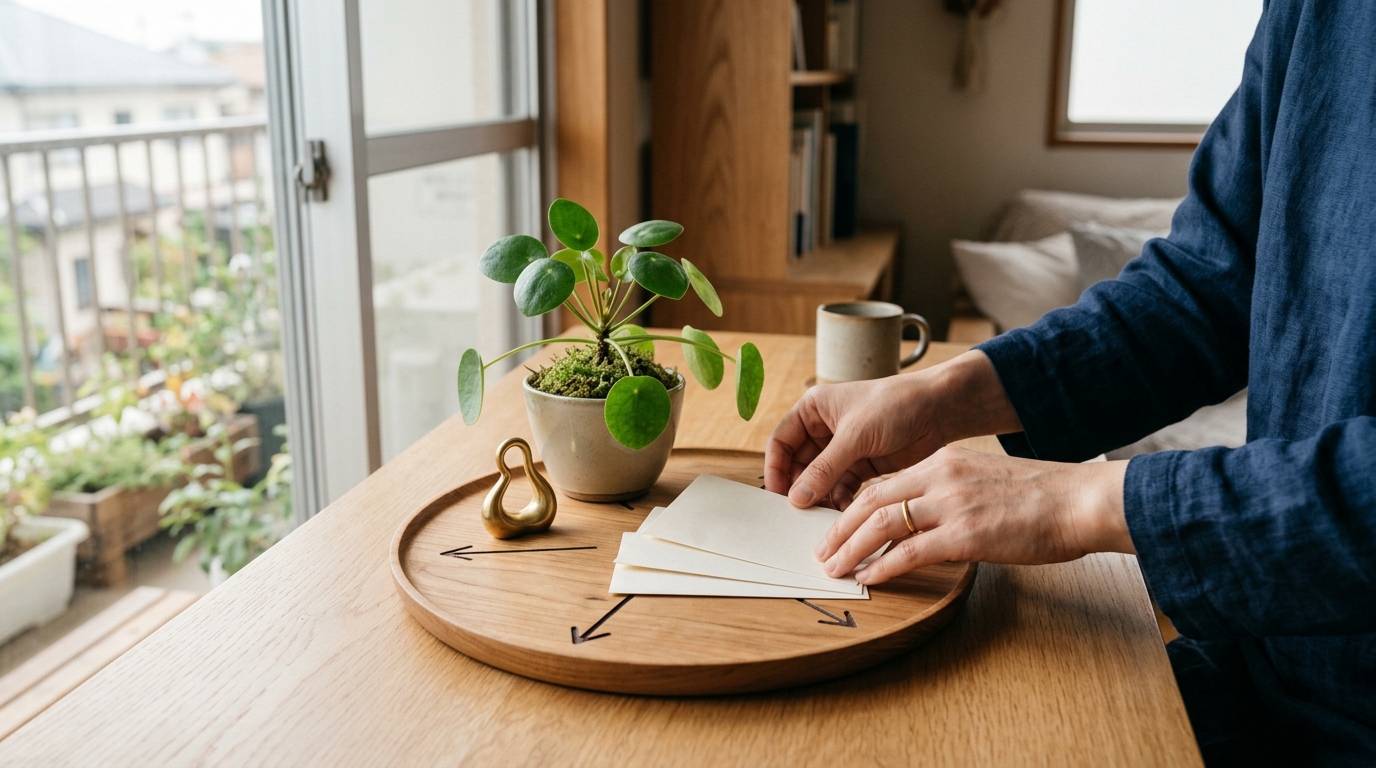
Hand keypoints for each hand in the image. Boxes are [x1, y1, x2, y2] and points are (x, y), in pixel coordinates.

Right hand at [765, 351, 1021, 509]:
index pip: (781, 442)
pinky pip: (842, 487)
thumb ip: (824, 469)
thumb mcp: (854, 436)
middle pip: (799, 465)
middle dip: (800, 488)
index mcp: (814, 410)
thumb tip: (796, 497)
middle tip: (799, 515)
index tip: (777, 496)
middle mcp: (824, 428)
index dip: (776, 469)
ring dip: (820, 498)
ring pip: (820, 480)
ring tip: (821, 518)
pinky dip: (840, 500)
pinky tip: (843, 513)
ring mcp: (844, 448)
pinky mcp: (863, 464)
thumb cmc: (896, 405)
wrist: (939, 409)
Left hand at [815, 447, 1133, 584]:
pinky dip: (883, 566)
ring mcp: (951, 504)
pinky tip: (869, 578)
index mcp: (944, 462)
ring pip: (882, 524)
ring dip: (851, 548)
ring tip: (834, 568)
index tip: (839, 527)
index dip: (855, 508)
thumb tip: (932, 522)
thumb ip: (954, 494)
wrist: (1080, 500)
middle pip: (871, 500)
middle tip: (822, 550)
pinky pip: (910, 551)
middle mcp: (940, 477)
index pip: (885, 483)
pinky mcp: (964, 534)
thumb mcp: (987, 481)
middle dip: (840, 528)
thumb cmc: (1044, 497)